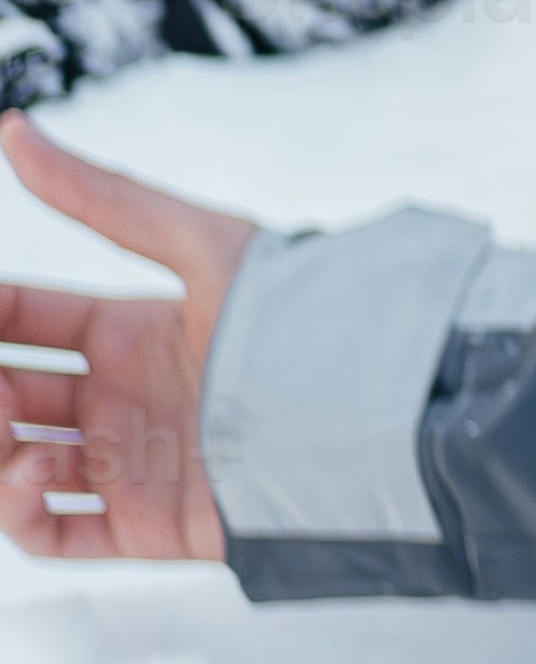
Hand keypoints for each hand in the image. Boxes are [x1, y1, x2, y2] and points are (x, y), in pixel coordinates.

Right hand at [4, 117, 263, 571]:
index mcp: (135, 332)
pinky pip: (49, 531)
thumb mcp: (202, 247)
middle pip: (10, 393)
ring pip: (12, 462)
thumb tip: (16, 132)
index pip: (25, 319)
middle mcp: (126, 399)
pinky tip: (32, 468)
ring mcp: (131, 463)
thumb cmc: (302, 322)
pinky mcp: (145, 526)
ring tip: (3, 415)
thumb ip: (105, 198)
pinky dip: (15, 508)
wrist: (370, 416)